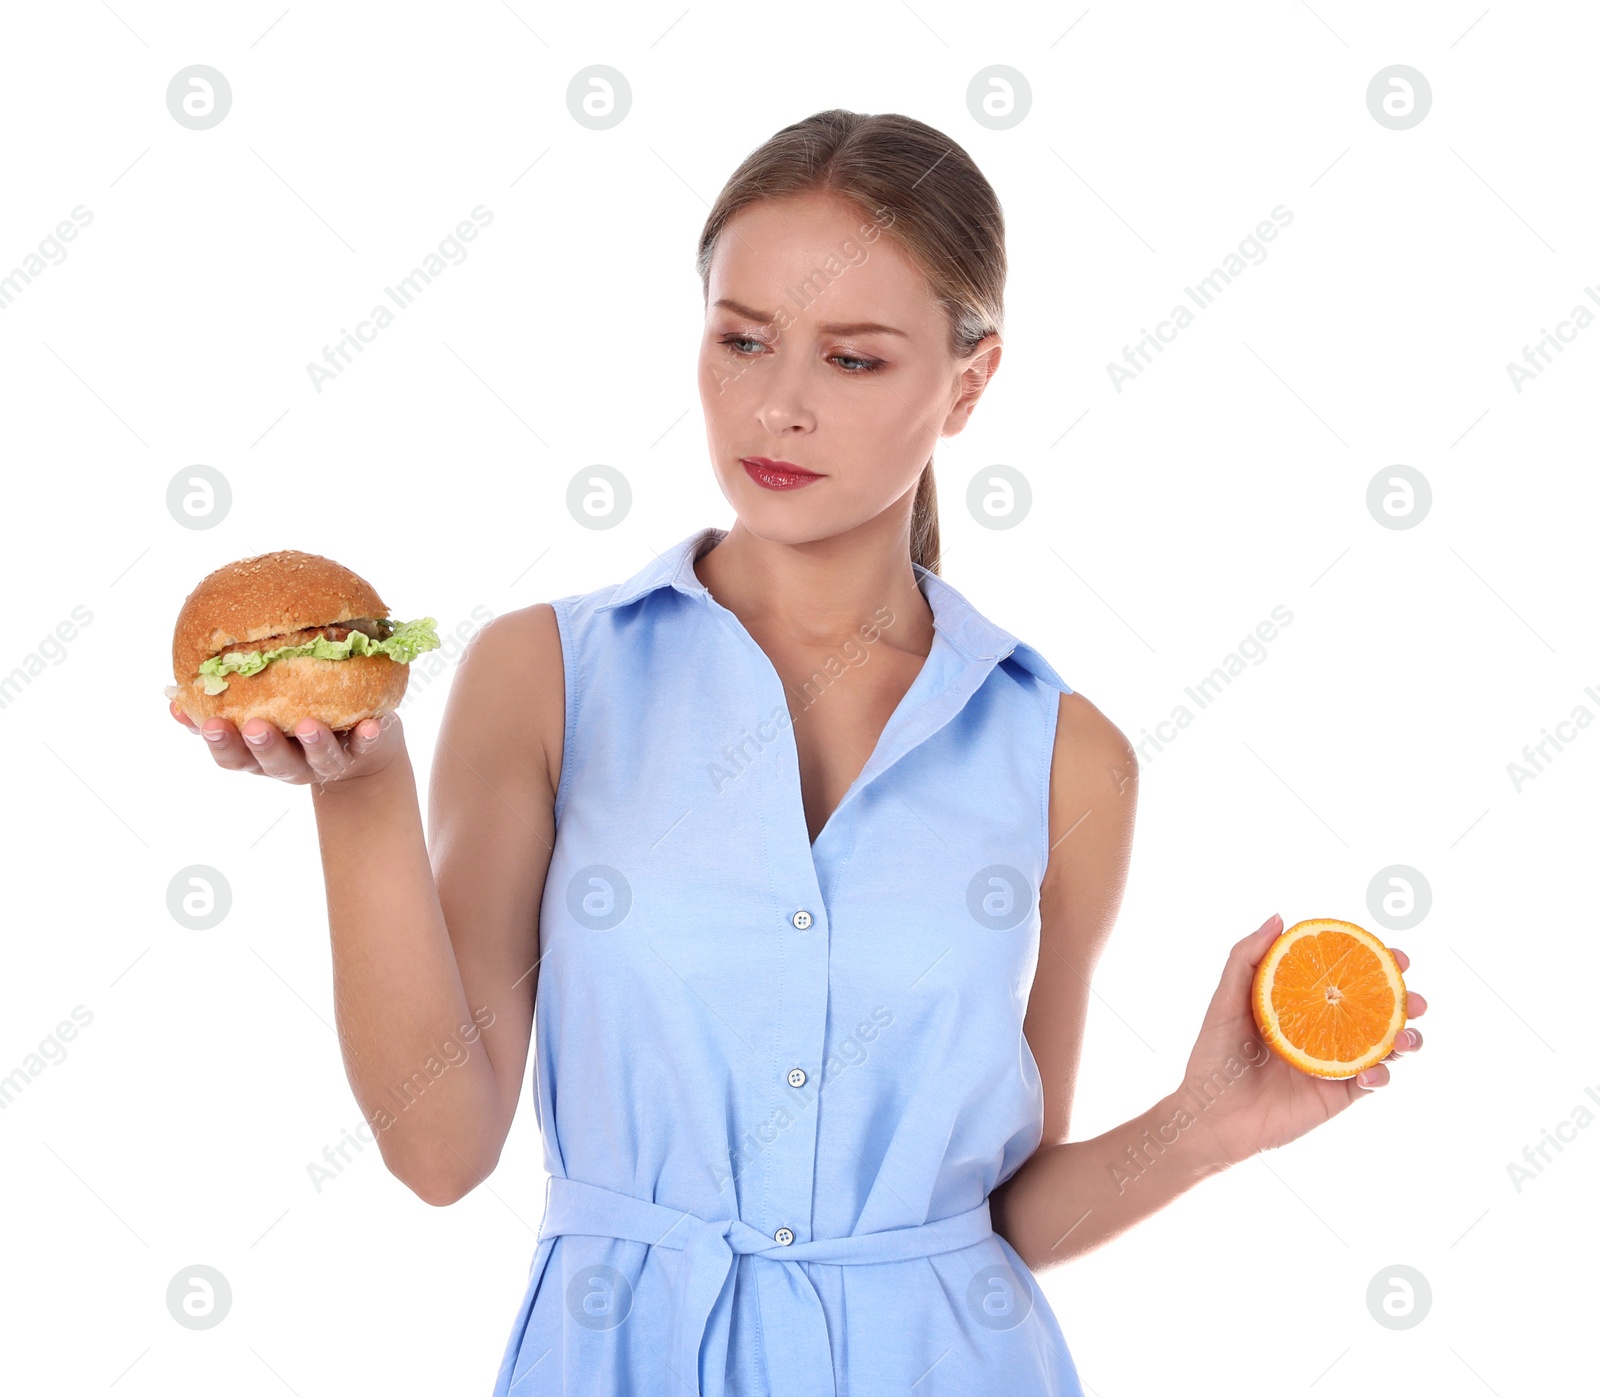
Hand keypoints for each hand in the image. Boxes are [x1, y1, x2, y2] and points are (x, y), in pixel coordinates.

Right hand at [169, 700, 404, 789]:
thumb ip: (220, 708)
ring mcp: (330, 760)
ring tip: (309, 726)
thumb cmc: (299, 719)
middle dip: (263, 747)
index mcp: (263, 756)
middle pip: (275, 763)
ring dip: (314, 743)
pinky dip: (368, 737)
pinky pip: (367, 746)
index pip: (235, 758)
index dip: (221, 745)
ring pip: (319, 759)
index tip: (207, 724)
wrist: (364, 751)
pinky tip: (371, 725)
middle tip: (254, 727)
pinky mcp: (366, 750)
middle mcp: (294, 764)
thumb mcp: (257, 715)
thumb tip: (173, 697)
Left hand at [1175, 913, 1427, 1169]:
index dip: (1375, 962)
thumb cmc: (1213, 1056)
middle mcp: (1323, 1030)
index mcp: (1302, 1003)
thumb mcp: (1225, 1000)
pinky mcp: (1336, 1096)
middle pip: (1378, 1009)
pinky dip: (1381, 1076)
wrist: (1211, 1116)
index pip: (1347, 977)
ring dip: (1407, 1039)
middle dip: (1405, 999)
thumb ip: (1247, 958)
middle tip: (1413, 996)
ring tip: (1406, 1036)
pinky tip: (1371, 1071)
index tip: (1394, 953)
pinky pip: (1371, 1083)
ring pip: (1386, 1047)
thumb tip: (1279, 917)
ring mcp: (1333, 1063)